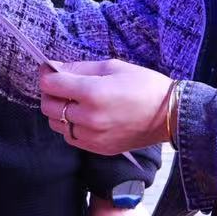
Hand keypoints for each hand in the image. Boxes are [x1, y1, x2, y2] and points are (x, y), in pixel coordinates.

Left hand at [40, 59, 173, 155]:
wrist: (169, 115)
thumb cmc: (145, 86)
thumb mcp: (113, 67)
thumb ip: (80, 68)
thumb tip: (55, 68)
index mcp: (93, 93)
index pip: (50, 85)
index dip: (47, 74)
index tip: (50, 69)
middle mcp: (89, 118)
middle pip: (48, 106)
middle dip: (50, 92)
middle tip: (61, 84)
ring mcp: (93, 136)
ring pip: (56, 124)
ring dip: (59, 111)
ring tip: (74, 101)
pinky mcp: (98, 148)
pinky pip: (70, 137)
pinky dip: (70, 126)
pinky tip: (84, 116)